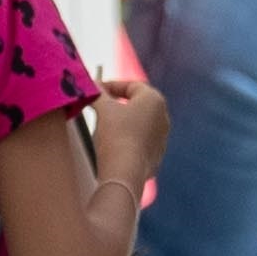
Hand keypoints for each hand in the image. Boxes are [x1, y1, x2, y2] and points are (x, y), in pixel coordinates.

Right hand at [98, 71, 171, 190]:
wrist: (125, 171)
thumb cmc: (116, 133)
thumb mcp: (103, 108)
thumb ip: (98, 93)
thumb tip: (92, 85)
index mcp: (155, 100)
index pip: (131, 85)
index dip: (111, 85)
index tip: (94, 90)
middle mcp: (164, 116)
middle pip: (137, 103)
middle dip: (117, 102)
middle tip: (98, 105)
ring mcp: (163, 137)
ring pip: (139, 123)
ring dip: (123, 120)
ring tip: (104, 124)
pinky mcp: (157, 155)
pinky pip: (140, 140)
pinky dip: (128, 137)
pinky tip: (114, 143)